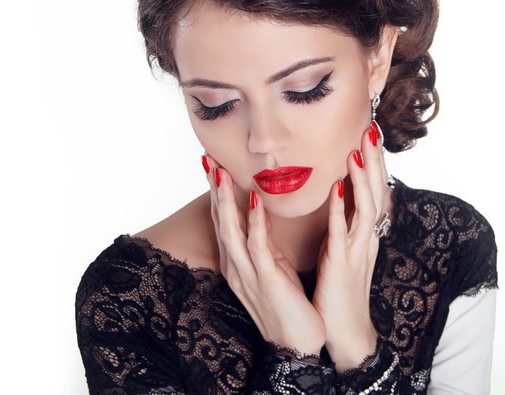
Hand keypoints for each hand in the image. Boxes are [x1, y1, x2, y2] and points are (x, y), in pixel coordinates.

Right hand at [204, 160, 325, 355]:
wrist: (297, 344)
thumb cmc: (287, 304)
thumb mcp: (273, 268)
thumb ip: (264, 244)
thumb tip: (263, 215)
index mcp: (237, 264)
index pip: (223, 222)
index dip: (216, 194)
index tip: (212, 165)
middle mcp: (236, 268)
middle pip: (220, 222)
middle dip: (213, 191)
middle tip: (207, 159)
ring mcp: (248, 275)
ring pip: (232, 232)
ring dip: (225, 202)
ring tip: (221, 173)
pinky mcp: (267, 282)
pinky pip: (258, 248)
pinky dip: (256, 224)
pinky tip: (256, 203)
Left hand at [312, 122, 388, 371]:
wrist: (345, 328)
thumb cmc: (341, 288)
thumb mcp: (346, 250)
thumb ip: (347, 223)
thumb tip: (343, 196)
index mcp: (366, 233)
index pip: (374, 190)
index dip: (374, 163)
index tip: (369, 134)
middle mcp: (367, 237)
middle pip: (376, 192)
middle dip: (374, 161)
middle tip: (371, 130)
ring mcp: (357, 251)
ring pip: (366, 208)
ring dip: (362, 179)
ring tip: (357, 152)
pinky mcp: (343, 265)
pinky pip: (343, 234)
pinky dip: (340, 211)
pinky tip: (336, 190)